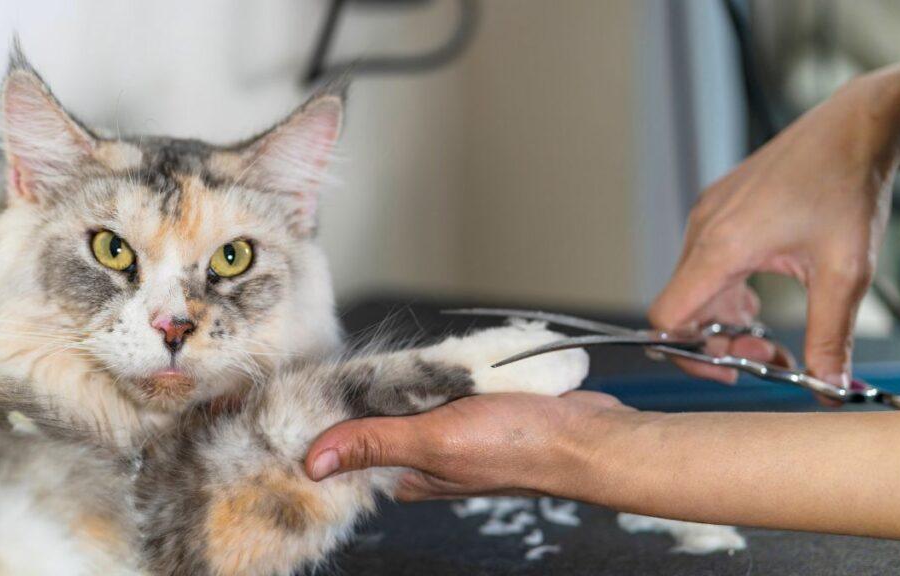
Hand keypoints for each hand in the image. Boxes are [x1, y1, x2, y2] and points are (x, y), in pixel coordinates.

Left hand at [304, 391, 631, 500]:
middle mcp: (427, 456)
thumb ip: (375, 445)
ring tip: (418, 360)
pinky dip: (443, 366)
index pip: (354, 446)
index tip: (318, 386)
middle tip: (374, 360)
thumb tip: (313, 463)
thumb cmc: (519, 446)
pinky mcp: (475, 404)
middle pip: (380, 414)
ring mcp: (453, 428)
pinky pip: (444, 378)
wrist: (586, 433)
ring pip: (413, 391)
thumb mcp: (436, 442)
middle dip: (375, 386)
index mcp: (409, 475)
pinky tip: (446, 357)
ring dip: (413, 372)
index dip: (334, 417)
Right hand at [649, 72, 899, 391]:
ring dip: (723, 320)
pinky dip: (725, 293)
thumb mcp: (846, 273)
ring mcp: (707, 217)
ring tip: (769, 330)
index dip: (690, 355)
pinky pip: (703, 265)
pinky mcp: (718, 210)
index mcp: (722, 246)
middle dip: (720, 343)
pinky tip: (759, 297)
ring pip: (692, 289)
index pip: (668, 318)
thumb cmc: (848, 185)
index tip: (732, 369)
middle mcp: (703, 230)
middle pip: (682, 309)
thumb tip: (827, 391)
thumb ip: (830, 338)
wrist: (856, 127)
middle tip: (771, 353)